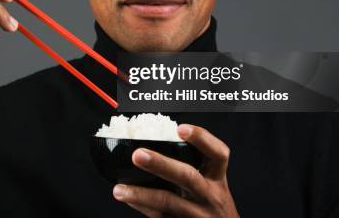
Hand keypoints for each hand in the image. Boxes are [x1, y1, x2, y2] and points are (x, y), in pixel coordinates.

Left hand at [112, 124, 238, 217]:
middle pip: (188, 177)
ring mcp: (198, 215)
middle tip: (138, 154)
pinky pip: (160, 217)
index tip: (181, 128)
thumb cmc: (211, 206)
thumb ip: (192, 168)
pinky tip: (128, 200)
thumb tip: (153, 147)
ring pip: (168, 202)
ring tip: (119, 189)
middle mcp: (210, 196)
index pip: (218, 154)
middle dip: (161, 164)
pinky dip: (142, 207)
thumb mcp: (212, 186)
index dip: (202, 139)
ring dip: (141, 194)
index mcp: (217, 179)